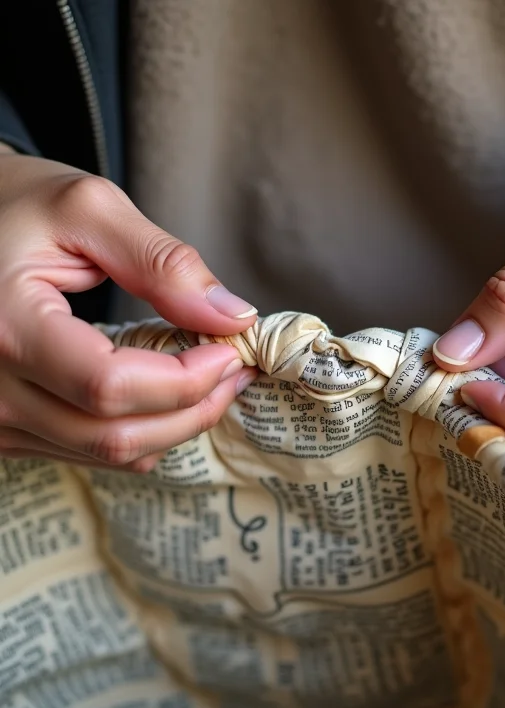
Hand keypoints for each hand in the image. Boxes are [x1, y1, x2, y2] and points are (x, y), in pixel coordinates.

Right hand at [0, 146, 257, 469]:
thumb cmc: (13, 208)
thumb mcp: (87, 209)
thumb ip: (163, 264)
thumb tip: (231, 317)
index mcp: (5, 328)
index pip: (111, 386)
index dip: (186, 378)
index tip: (230, 349)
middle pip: (116, 435)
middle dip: (195, 408)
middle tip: (234, 370)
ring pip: (109, 453)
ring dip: (176, 424)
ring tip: (212, 380)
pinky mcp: (7, 429)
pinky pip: (91, 452)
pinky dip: (145, 429)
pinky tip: (167, 393)